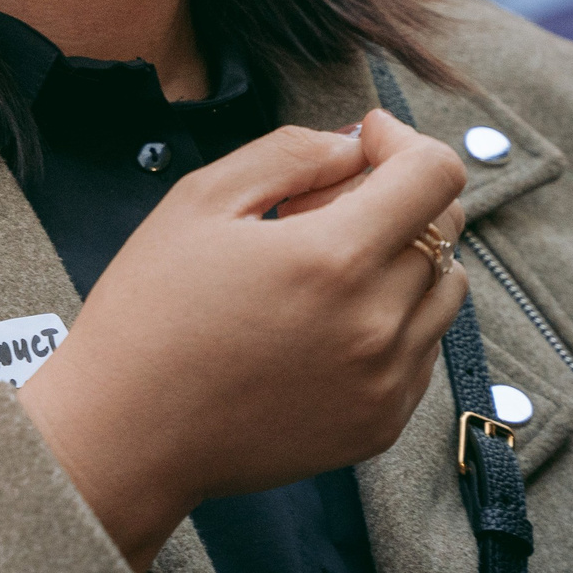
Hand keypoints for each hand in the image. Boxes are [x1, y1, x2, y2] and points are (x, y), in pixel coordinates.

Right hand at [17, 109, 467, 572]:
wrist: (128, 432)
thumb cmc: (149, 312)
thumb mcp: (199, 201)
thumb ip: (288, 153)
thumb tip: (353, 148)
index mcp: (333, 258)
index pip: (435, 174)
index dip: (403, 140)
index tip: (365, 141)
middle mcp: (378, 323)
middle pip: (443, 227)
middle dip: (392, 196)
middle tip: (317, 208)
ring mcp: (386, 381)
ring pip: (445, 289)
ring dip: (404, 258)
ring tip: (327, 267)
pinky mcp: (382, 423)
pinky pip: (423, 349)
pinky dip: (395, 319)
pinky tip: (326, 321)